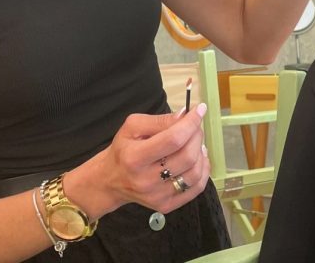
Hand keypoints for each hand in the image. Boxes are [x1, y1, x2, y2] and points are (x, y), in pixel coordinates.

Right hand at [85, 104, 210, 214]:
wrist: (111, 180)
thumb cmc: (123, 149)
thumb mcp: (133, 126)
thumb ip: (159, 120)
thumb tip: (184, 116)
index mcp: (135, 157)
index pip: (173, 139)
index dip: (191, 123)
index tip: (200, 110)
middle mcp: (146, 180)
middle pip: (186, 156)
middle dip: (197, 136)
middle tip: (195, 126)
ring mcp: (157, 195)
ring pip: (194, 173)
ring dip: (201, 152)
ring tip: (196, 142)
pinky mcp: (166, 205)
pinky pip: (195, 188)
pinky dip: (203, 170)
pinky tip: (198, 158)